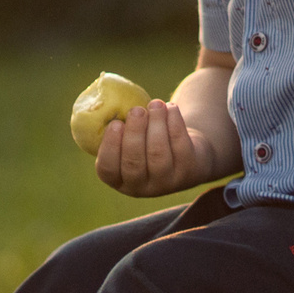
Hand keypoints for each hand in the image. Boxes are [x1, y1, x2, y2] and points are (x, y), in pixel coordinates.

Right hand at [94, 101, 224, 196]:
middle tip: (136, 110)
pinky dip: (174, 123)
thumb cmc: (147, 142)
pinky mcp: (188, 170)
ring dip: (156, 125)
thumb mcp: (130, 142)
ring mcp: (167, 182)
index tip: (115, 123)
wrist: (185, 154)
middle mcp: (143, 188)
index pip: (108, 169)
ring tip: (155, 104)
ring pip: (158, 154)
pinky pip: (180, 145)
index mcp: (120, 181)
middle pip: (134, 163)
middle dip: (135, 134)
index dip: (110, 146)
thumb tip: (105, 104)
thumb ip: (119, 130)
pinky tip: (170, 107)